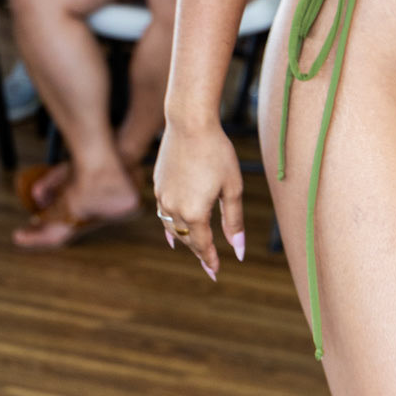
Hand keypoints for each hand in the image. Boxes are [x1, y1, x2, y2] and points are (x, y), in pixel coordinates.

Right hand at [152, 119, 245, 279]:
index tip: (216, 272)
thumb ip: (233, 222)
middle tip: (209, 265)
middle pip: (187, 239)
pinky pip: (163, 213)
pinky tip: (172, 231)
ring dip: (185, 239)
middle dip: (199, 252)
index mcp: (194, 213)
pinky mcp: (157, 185)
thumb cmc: (218, 153)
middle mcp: (174, 209)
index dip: (210, 260)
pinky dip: (170, 224)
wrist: (190, 123)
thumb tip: (238, 250)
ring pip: (173, 228)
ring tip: (195, 248)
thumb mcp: (232, 188)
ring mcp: (162, 197)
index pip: (203, 245)